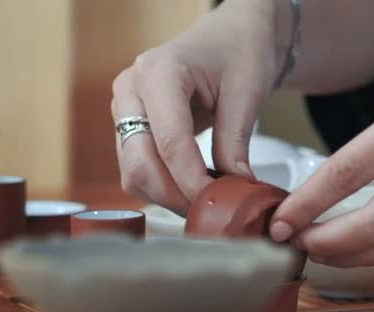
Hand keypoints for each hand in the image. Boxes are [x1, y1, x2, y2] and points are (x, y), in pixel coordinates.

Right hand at [111, 1, 281, 214]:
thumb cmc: (239, 51)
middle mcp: (131, 91)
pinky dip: (164, 187)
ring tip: (206, 203)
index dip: (191, 180)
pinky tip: (194, 190)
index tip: (217, 203)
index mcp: (158, 72)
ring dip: (167, 196)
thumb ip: (234, 141)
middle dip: (175, 195)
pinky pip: (139, 167)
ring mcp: (127, 110)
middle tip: (212, 213)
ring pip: (133, 172)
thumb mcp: (246, 91)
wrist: (230, 37)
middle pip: (139, 163)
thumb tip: (233, 189)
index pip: (168, 141)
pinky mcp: (132, 127)